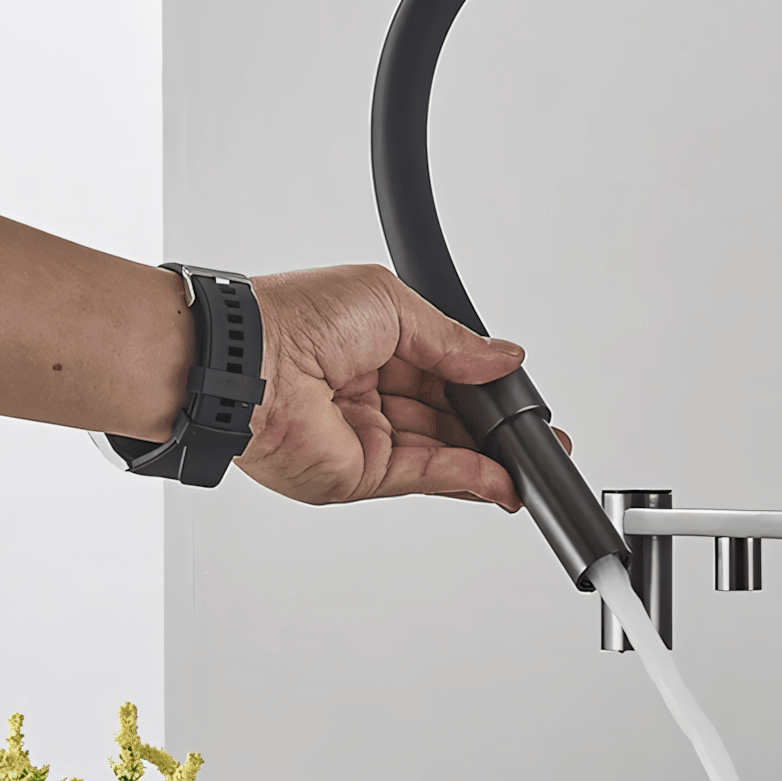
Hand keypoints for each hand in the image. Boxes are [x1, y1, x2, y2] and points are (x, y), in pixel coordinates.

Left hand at [238, 265, 531, 507]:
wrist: (248, 362)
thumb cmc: (296, 316)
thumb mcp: (392, 303)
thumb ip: (453, 340)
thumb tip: (503, 358)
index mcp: (372, 345)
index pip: (442, 371)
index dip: (482, 384)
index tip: (517, 392)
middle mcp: (368, 393)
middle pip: (446, 418)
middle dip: (492, 428)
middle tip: (534, 432)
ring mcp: (365, 436)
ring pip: (442, 453)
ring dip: (488, 459)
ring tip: (528, 459)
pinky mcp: (360, 474)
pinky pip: (425, 476)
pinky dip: (467, 477)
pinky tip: (499, 477)